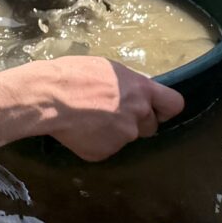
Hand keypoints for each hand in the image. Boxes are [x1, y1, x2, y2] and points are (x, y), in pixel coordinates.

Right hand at [24, 57, 183, 158]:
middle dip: (136, 122)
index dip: (166, 109)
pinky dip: (95, 142)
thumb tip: (134, 91)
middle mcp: (137, 115)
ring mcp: (122, 137)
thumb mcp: (108, 69)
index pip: (173, 104)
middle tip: (112, 113)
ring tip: (88, 118)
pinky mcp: (104, 152)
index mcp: (141, 91)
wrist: (47, 96)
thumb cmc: (73, 74)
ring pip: (125, 137)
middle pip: (150, 126)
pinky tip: (78, 129)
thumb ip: (128, 84)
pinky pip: (105, 148)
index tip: (158, 110)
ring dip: (113, 132)